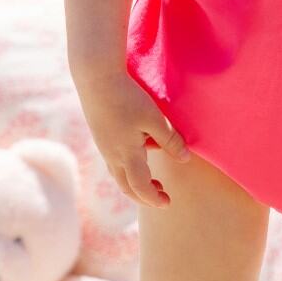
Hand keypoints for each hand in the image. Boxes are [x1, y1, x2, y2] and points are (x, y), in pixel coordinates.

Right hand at [77, 66, 191, 204]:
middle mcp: (112, 155)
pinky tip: (140, 150)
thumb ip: (170, 140)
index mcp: (126, 154)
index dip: (154, 198)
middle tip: (162, 197)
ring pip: (118, 175)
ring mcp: (103, 146)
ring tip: (153, 179)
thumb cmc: (128, 97)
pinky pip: (114, 161)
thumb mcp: (154, 119)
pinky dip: (128, 167)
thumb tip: (185, 159)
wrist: (96, 78)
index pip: (140, 187)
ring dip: (134, 182)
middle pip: (126, 187)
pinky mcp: (100, 136)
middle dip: (144, 196)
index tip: (168, 203)